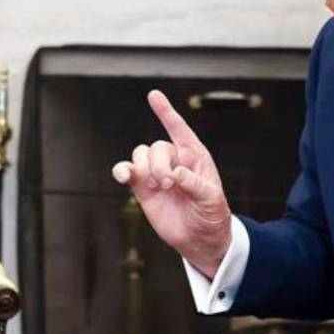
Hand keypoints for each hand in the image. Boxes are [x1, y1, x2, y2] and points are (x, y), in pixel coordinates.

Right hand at [112, 90, 232, 278]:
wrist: (200, 238)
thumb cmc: (212, 214)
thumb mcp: (212, 199)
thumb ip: (195, 184)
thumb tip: (177, 173)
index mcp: (194, 156)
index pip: (179, 129)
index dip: (166, 112)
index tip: (153, 95)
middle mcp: (174, 160)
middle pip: (156, 147)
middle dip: (158, 164)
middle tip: (167, 183)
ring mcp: (156, 173)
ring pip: (140, 154)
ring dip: (144, 168)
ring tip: (156, 186)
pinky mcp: (142, 187)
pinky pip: (126, 170)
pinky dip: (121, 170)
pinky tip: (123, 176)